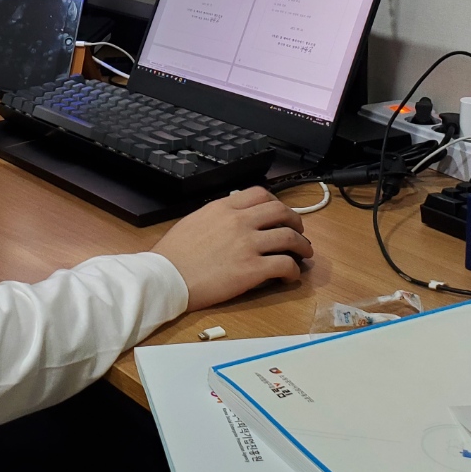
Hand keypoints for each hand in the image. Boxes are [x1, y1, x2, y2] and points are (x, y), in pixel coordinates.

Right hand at [153, 187, 311, 311]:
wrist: (166, 277)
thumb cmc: (173, 254)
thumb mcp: (194, 221)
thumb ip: (217, 217)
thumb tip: (230, 220)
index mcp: (223, 207)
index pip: (260, 194)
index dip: (276, 202)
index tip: (280, 212)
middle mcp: (239, 221)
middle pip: (280, 211)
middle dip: (295, 220)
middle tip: (299, 230)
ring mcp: (248, 244)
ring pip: (289, 237)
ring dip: (302, 245)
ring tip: (304, 253)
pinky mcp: (252, 269)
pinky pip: (284, 265)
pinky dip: (293, 271)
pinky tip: (291, 276)